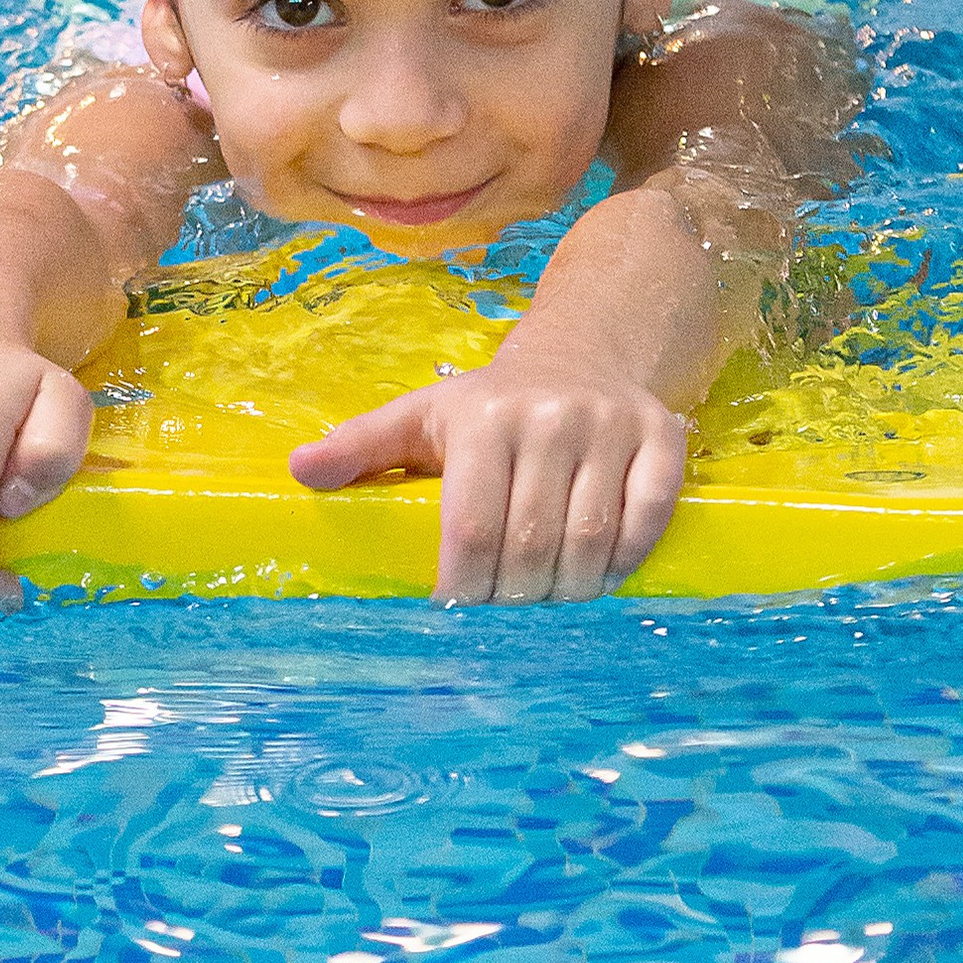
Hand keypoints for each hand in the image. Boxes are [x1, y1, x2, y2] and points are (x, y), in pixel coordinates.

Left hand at [289, 351, 686, 605]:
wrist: (583, 352)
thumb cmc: (490, 404)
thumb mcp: (422, 415)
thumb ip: (362, 445)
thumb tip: (299, 471)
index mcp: (483, 416)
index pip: (471, 530)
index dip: (463, 586)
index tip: (456, 608)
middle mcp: (551, 417)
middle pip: (531, 546)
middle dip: (514, 597)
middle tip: (504, 611)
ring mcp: (611, 426)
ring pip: (592, 542)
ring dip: (568, 592)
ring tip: (547, 600)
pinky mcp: (663, 438)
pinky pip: (649, 520)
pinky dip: (624, 562)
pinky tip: (599, 574)